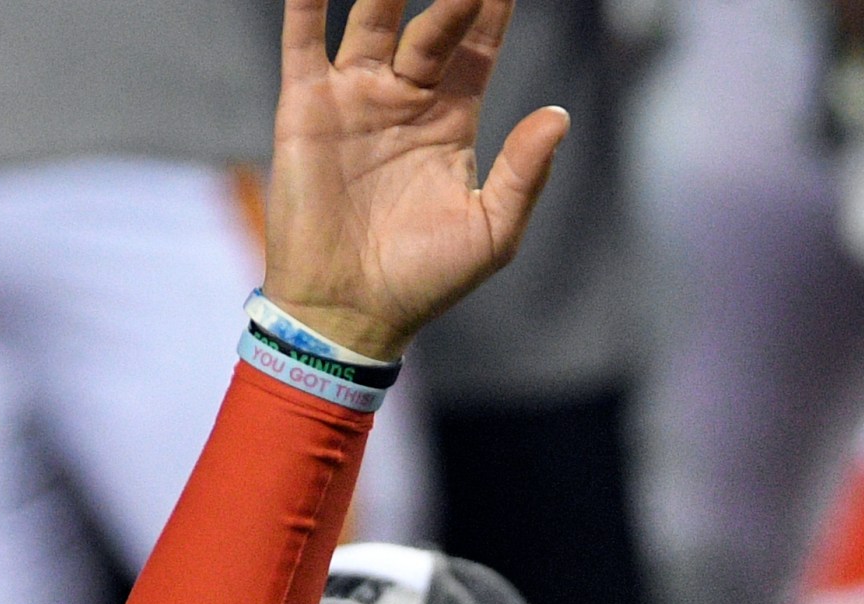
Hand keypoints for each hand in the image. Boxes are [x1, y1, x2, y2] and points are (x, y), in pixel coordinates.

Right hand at [261, 0, 569, 357]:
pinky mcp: (307, 106)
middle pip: (433, 23)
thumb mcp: (491, 231)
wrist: (349, 312)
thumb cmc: (425, 280)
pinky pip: (304, 40)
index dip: (494, 8)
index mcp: (452, 120)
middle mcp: (405, 97)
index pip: (479, 47)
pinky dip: (309, 1)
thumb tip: (559, 115)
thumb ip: (524, 172)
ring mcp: (355, 96)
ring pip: (375, 18)